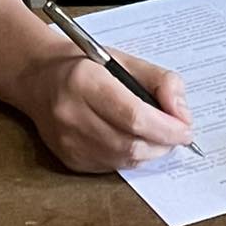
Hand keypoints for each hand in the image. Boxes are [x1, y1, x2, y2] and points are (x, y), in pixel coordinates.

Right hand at [16, 42, 194, 173]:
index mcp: (85, 81)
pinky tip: (135, 140)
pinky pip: (112, 166)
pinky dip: (131, 157)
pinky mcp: (69, 160)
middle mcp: (72, 115)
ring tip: (160, 137)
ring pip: (124, 160)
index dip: (165, 127)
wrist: (39, 78)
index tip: (186, 128)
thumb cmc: (84, 65)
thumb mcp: (124, 59)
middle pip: (130, 143)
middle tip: (178, 133)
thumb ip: (159, 81)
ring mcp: (68, 142)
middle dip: (163, 143)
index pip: (133, 115)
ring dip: (150, 152)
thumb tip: (182, 113)